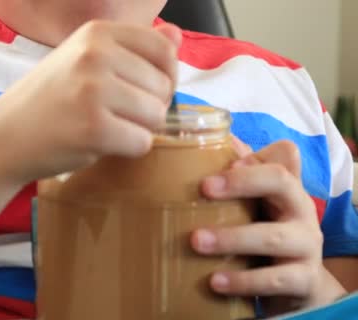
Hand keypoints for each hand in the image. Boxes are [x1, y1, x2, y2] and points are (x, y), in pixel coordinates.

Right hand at [0, 20, 181, 182]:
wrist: (5, 136)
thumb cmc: (47, 99)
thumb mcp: (84, 60)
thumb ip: (131, 48)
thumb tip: (175, 36)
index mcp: (97, 33)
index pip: (163, 49)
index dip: (166, 75)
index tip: (147, 92)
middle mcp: (96, 55)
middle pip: (163, 86)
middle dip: (150, 107)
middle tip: (117, 115)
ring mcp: (94, 91)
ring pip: (156, 116)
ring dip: (139, 129)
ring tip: (107, 127)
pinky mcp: (94, 128)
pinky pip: (141, 142)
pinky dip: (128, 150)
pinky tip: (101, 144)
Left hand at [191, 140, 346, 314]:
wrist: (296, 284)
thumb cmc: (266, 233)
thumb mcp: (255, 205)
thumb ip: (237, 177)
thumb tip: (209, 142)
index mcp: (286, 187)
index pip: (284, 157)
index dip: (253, 157)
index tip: (221, 163)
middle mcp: (301, 209)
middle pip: (281, 181)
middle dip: (241, 182)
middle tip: (202, 189)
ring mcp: (307, 245)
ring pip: (272, 236)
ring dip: (232, 238)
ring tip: (196, 242)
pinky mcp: (303, 280)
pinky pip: (275, 280)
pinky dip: (244, 281)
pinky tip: (215, 281)